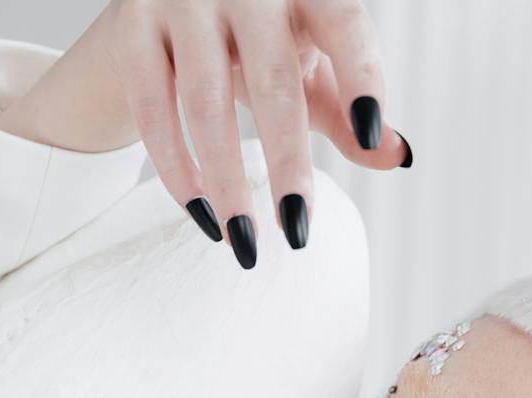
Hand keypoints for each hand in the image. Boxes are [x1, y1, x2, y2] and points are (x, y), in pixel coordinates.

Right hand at [103, 0, 409, 262]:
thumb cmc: (255, 37)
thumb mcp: (310, 64)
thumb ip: (350, 107)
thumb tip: (397, 156)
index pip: (345, 25)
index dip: (361, 78)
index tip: (371, 134)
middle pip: (273, 80)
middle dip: (287, 162)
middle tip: (296, 228)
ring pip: (205, 104)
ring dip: (226, 181)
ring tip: (244, 239)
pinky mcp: (134, 25)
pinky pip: (153, 110)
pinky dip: (176, 169)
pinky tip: (201, 210)